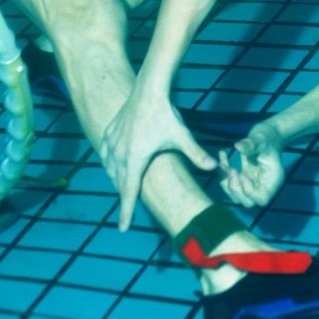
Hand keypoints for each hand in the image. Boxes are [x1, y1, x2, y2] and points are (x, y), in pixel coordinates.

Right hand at [101, 91, 215, 230]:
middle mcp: (118, 153)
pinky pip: (105, 154)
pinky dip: (109, 163)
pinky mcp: (108, 133)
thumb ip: (197, 154)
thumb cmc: (165, 115)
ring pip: (110, 169)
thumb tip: (214, 167)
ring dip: (117, 179)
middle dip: (124, 195)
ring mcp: (111, 142)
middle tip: (129, 207)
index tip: (123, 228)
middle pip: (119, 182)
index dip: (126, 211)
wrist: (148, 90)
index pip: (128, 192)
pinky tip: (114, 164)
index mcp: (134, 159)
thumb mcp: (182, 137)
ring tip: (124, 186)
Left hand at [217, 122, 285, 207]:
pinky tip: (222, 158)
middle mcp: (263, 186)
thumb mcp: (261, 138)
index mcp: (272, 180)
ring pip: (236, 196)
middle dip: (235, 188)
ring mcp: (252, 184)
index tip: (242, 174)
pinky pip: (230, 185)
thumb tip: (238, 146)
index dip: (249, 191)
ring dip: (226, 183)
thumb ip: (251, 144)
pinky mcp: (243, 180)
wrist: (268, 134)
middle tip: (231, 170)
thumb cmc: (268, 136)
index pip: (262, 199)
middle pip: (247, 202)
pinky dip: (223, 175)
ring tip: (223, 164)